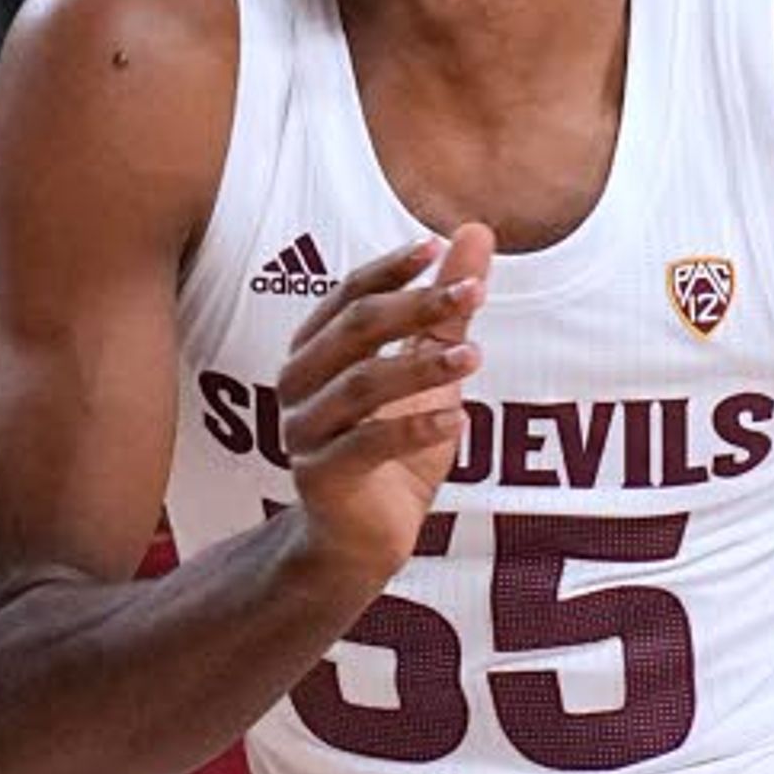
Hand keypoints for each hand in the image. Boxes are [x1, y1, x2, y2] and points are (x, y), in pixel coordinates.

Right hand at [277, 227, 495, 581]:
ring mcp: (302, 431)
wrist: (364, 539)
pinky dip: (413, 429)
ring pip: (361, 384)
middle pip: (355, 330)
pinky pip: (366, 445)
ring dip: (421, 366)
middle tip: (474, 293)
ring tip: (475, 355)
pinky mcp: (318, 477)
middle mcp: (298, 384)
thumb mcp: (427, 373)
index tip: (437, 248)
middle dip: (416, 307)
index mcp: (316, 350)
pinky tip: (458, 419)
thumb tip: (475, 233)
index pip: (349, 295)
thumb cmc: (392, 449)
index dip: (391, 270)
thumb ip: (445, 310)